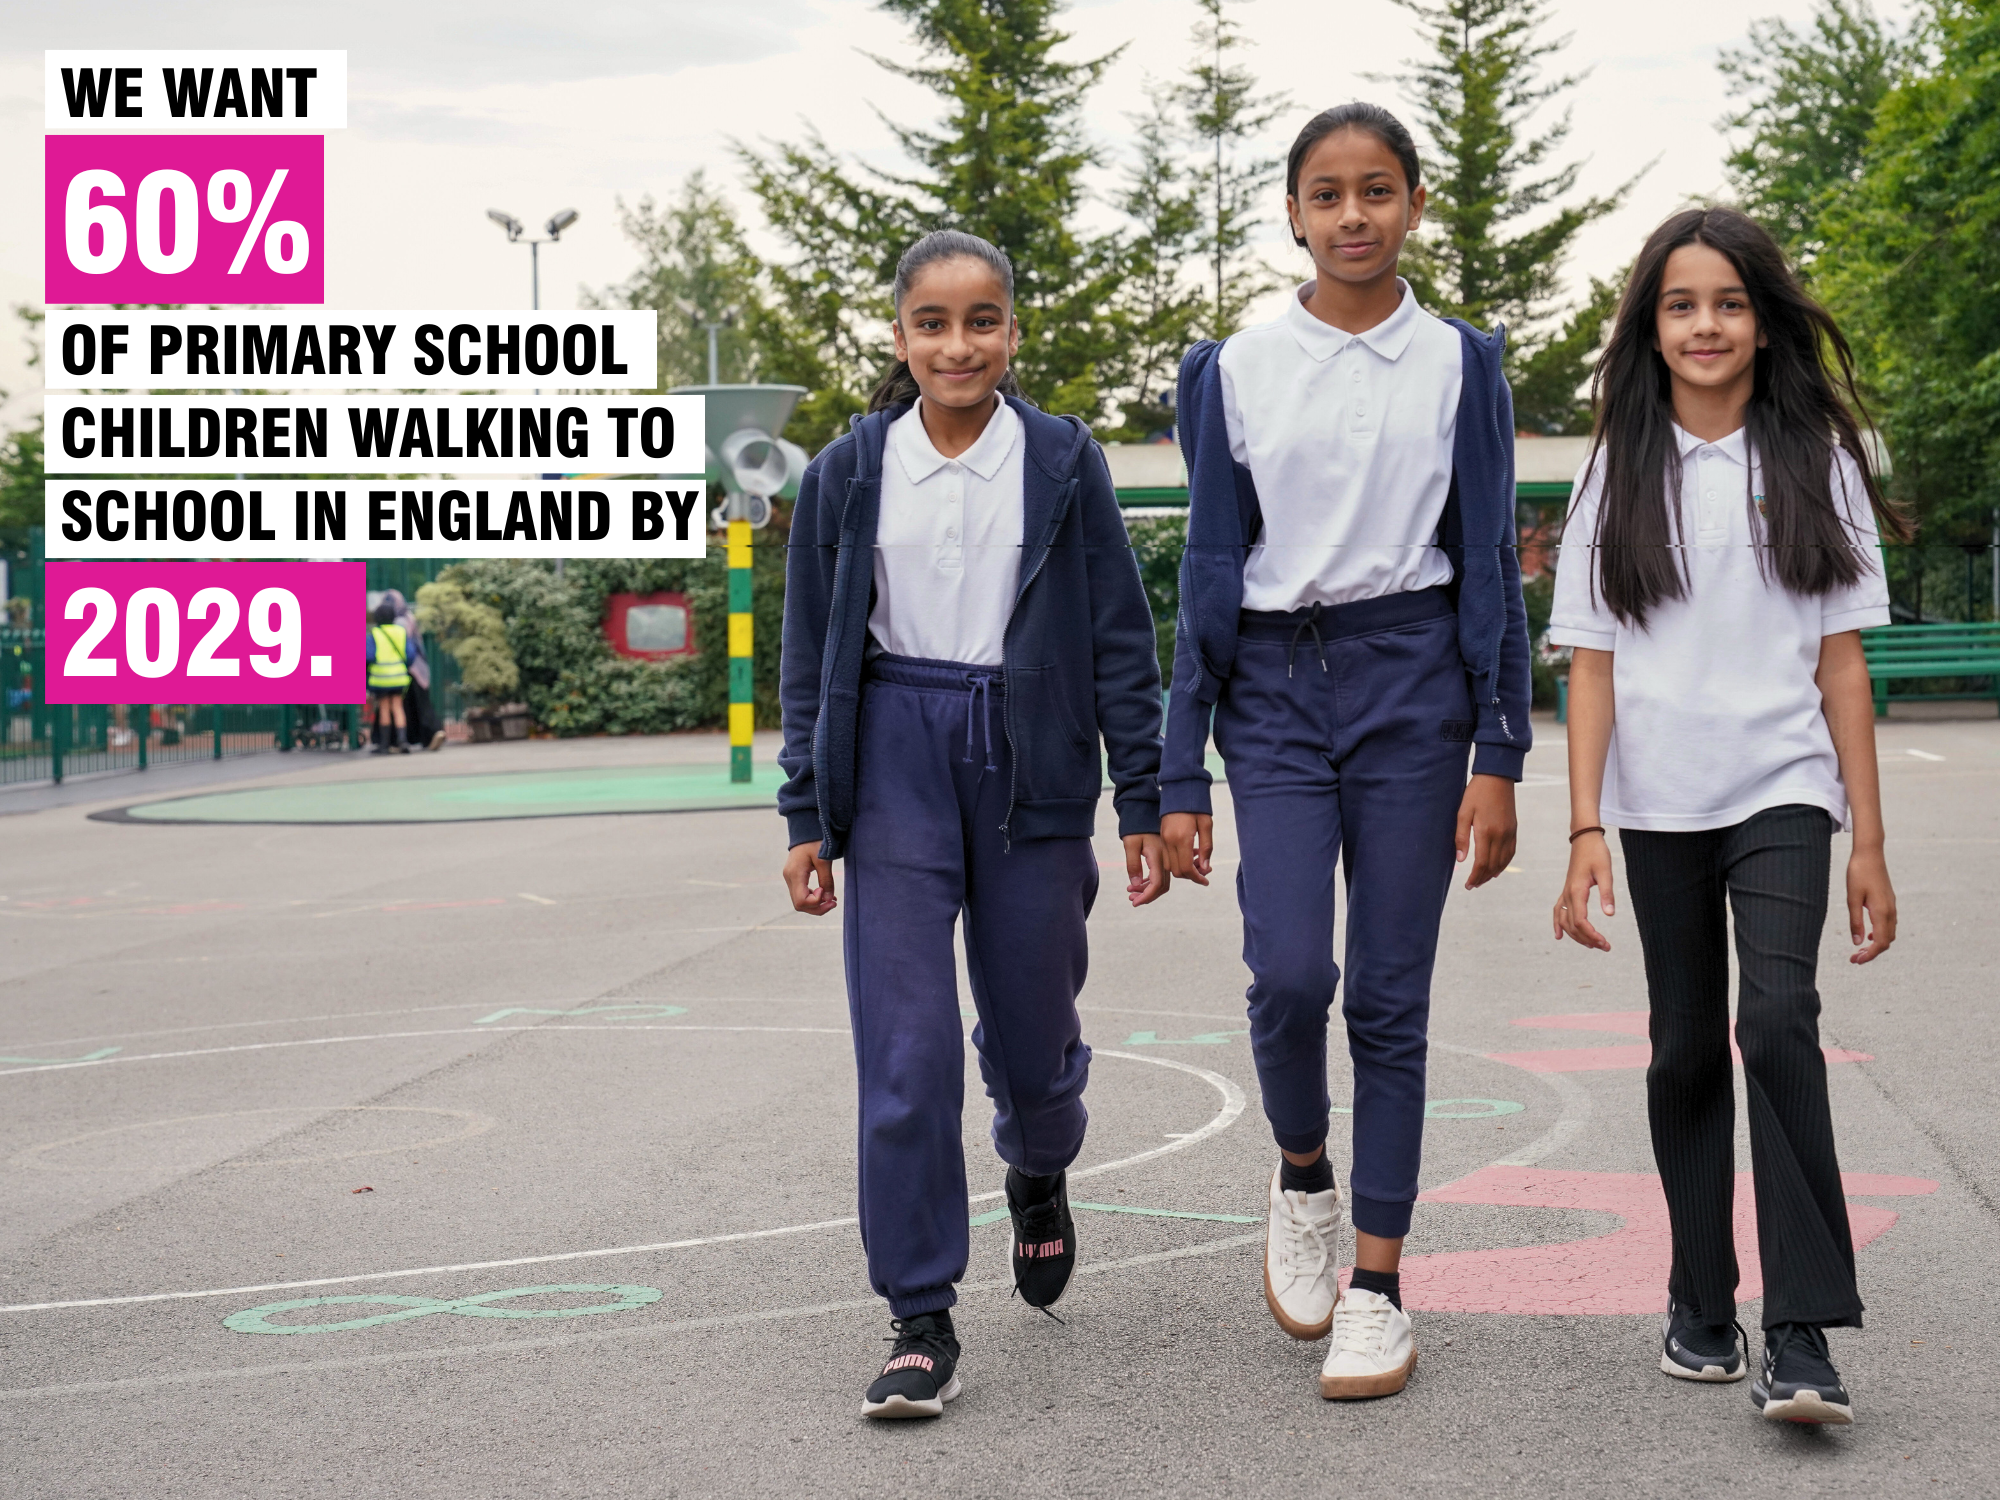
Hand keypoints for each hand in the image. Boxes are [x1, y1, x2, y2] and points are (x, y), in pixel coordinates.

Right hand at [783, 841, 836, 915]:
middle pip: (799, 905)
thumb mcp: (824, 860)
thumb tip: (828, 899)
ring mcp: (790, 879)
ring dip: (816, 905)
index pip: (801, 901)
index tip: (826, 892)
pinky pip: (802, 894)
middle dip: (817, 908)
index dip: (815, 902)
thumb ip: (826, 880)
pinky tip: (825, 895)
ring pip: (800, 902)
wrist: (805, 829)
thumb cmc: (815, 841)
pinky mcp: (794, 878)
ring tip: (832, 901)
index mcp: (795, 874)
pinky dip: (813, 898)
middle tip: (834, 903)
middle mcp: (789, 878)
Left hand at [1123, 833, 1171, 906]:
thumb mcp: (1130, 843)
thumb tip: (1136, 884)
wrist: (1143, 810)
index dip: (1146, 896)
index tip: (1134, 903)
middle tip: (1130, 898)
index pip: (1156, 884)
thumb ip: (1133, 864)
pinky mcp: (1163, 856)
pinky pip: (1160, 874)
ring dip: (1147, 890)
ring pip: (1161, 881)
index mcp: (1158, 856)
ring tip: (1130, 891)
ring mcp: (1166, 858)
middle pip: (1161, 886)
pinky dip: (1149, 882)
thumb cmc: (1135, 826)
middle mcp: (1166, 859)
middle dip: (1146, 896)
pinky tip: (1138, 883)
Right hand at [1160, 812, 1213, 885]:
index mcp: (1181, 838)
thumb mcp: (1206, 825)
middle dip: (1191, 876)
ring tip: (1198, 864)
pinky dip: (1178, 862)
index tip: (1205, 881)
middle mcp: (1169, 841)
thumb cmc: (1196, 806)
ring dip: (1184, 870)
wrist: (1179, 790)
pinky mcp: (1162, 837)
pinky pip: (1168, 857)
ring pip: (1171, 866)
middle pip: (1177, 871)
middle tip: (1204, 872)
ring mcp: (1164, 839)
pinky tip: (1190, 856)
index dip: (1197, 878)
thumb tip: (1205, 868)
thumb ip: (1207, 848)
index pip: (1187, 868)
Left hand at [1455, 774, 1517, 888]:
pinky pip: (1511, 852)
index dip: (1474, 877)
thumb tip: (1461, 860)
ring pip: (1503, 861)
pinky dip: (1504, 864)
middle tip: (1472, 885)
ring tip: (1483, 880)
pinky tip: (1497, 869)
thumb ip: (1461, 837)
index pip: (1481, 863)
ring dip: (1493, 874)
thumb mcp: (1463, 813)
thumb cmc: (1476, 793)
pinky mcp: (1514, 829)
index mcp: (1486, 832)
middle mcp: (1501, 836)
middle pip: (1493, 866)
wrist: (1497, 777)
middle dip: (1482, 878)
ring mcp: (1509, 833)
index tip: (1467, 885)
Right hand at [1553, 831, 1614, 950]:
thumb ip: (1607, 894)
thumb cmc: (1596, 853)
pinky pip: (1558, 911)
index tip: (1604, 942)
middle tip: (1605, 946)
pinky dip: (1558, 925)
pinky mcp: (1566, 891)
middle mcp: (1567, 895)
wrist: (1585, 838)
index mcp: (1577, 891)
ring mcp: (1565, 893)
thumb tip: (1610, 915)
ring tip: (1591, 945)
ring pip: (1565, 921)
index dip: (1591, 934)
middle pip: (1572, 925)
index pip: (1580, 921)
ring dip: (1576, 936)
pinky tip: (1559, 936)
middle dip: (1587, 939)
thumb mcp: (1605, 872)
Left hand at [1847, 845, 1895, 962]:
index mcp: (1881, 912)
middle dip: (1872, 953)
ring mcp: (1892, 906)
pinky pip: (1888, 924)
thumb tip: (1857, 943)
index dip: (1869, 955)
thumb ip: (1855, 921)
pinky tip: (1867, 934)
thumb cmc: (1858, 874)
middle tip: (1854, 958)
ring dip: (1876, 944)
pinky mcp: (1889, 902)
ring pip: (1888, 934)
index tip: (1855, 961)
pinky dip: (1879, 934)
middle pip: (1886, 941)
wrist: (1870, 854)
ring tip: (1859, 949)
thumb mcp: (1852, 898)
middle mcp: (1890, 912)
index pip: (1879, 943)